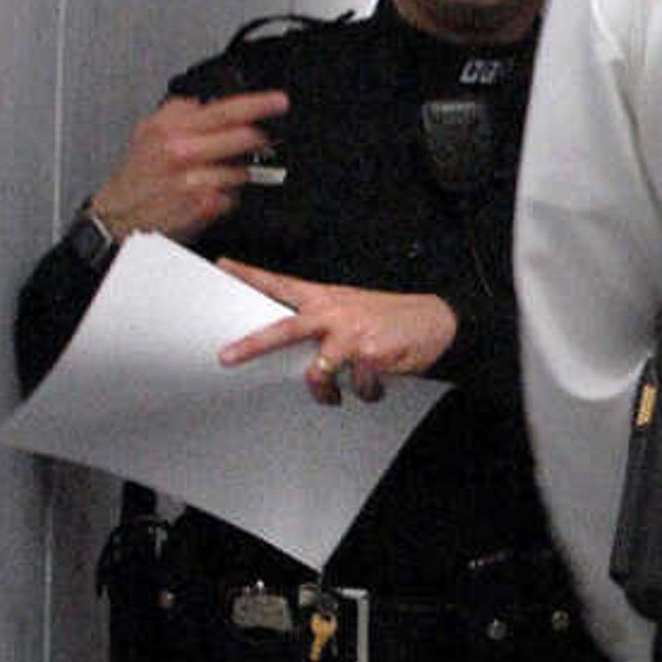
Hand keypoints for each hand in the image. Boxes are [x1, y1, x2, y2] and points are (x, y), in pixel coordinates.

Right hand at [86, 88, 288, 239]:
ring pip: (243, 169)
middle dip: (256, 139)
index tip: (279, 101)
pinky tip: (208, 194)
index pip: (225, 109)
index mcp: (171, 128)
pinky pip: (234, 196)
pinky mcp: (205, 205)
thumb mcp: (148, 132)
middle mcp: (184, 151)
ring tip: (214, 175)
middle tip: (257, 140)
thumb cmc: (138, 177)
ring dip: (237, 172)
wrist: (120, 217)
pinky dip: (227, 195)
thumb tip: (205, 101)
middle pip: (245, 137)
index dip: (259, 104)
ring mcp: (196, 180)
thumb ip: (178, 112)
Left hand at [213, 267, 460, 402]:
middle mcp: (334, 314)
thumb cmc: (391, 319)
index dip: (250, 275)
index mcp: (325, 299)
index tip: (223, 265)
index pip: (281, 284)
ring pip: (317, 373)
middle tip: (227, 357)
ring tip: (337, 395)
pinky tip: (375, 383)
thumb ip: (322, 324)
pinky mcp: (370, 355)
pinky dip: (365, 392)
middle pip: (283, 329)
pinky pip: (355, 387)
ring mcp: (351, 335)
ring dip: (326, 392)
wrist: (437, 321)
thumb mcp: (352, 309)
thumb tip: (297, 351)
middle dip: (252, 345)